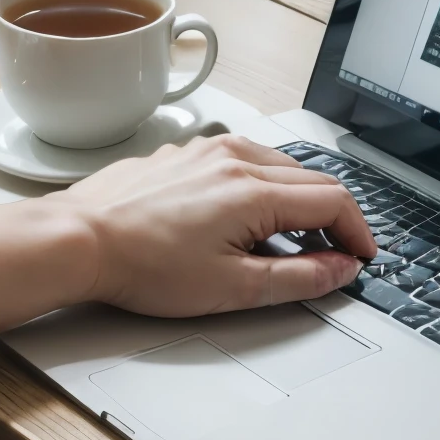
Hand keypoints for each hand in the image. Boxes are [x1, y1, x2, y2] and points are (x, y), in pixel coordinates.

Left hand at [58, 134, 375, 317]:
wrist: (78, 240)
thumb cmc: (142, 266)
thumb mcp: (230, 289)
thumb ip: (296, 278)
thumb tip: (338, 270)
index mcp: (255, 191)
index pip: (333, 201)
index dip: (356, 231)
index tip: (360, 254)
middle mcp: (236, 158)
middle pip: (310, 179)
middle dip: (332, 217)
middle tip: (333, 252)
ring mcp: (208, 150)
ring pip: (277, 164)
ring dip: (296, 197)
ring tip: (288, 237)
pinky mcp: (184, 153)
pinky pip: (240, 159)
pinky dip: (259, 184)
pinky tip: (240, 216)